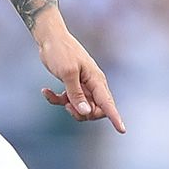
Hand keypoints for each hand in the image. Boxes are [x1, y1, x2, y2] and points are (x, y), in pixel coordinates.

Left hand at [35, 17, 125, 132]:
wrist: (49, 37)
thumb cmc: (61, 51)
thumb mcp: (67, 73)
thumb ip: (76, 93)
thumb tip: (85, 111)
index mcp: (96, 80)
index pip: (108, 103)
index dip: (115, 118)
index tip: (122, 130)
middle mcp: (92, 84)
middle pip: (95, 110)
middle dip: (83, 113)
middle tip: (68, 106)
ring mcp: (82, 85)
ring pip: (81, 108)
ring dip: (69, 107)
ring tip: (59, 98)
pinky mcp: (71, 85)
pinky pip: (67, 100)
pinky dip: (56, 99)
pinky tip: (46, 91)